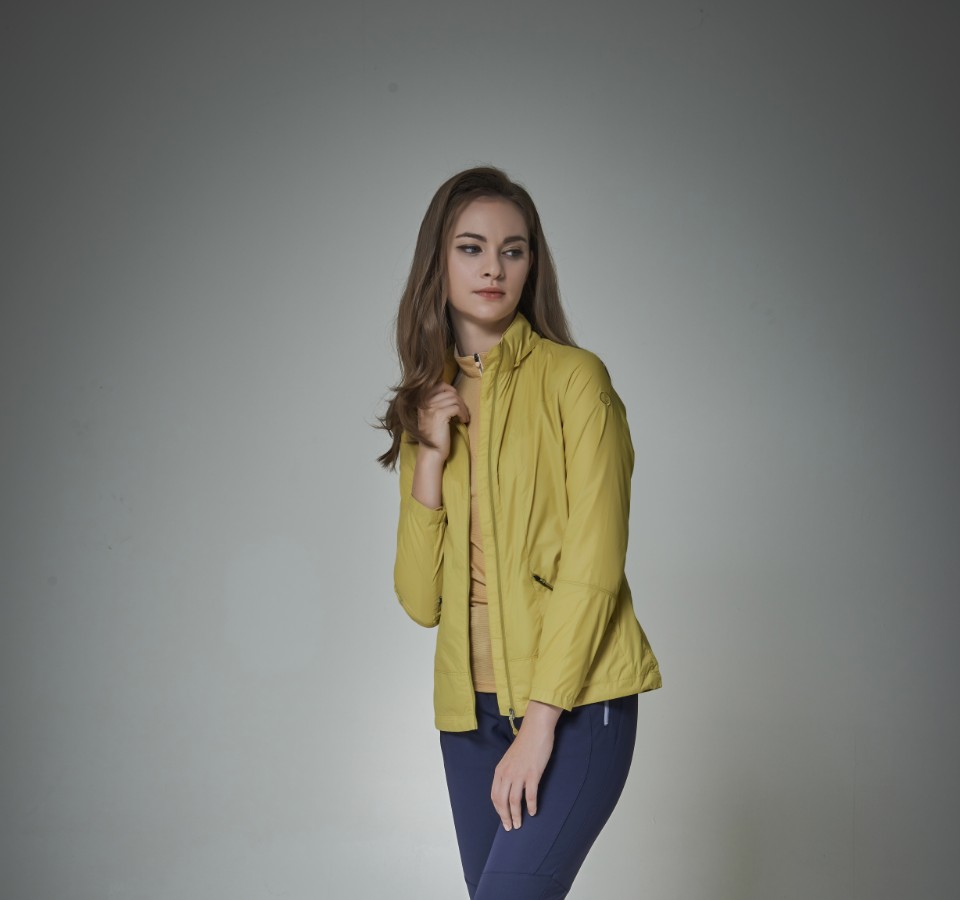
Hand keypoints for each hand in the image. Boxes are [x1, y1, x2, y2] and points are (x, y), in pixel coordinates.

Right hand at [416, 383, 468, 462]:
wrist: (431, 452)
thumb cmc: (433, 435)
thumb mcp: (431, 415)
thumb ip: (437, 403)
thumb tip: (452, 392)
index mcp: (422, 401)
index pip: (439, 385)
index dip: (451, 390)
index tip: (457, 401)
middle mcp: (425, 402)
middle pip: (449, 392)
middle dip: (460, 401)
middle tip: (463, 411)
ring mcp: (431, 408)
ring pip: (455, 399)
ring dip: (463, 408)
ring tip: (464, 417)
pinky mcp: (439, 415)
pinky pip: (456, 407)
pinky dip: (463, 413)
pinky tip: (463, 420)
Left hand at [491, 701, 561, 829]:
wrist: (535, 730)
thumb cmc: (525, 744)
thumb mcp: (510, 759)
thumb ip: (508, 773)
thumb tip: (509, 789)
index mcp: (500, 771)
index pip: (494, 796)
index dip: (498, 810)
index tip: (504, 820)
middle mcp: (507, 774)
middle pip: (502, 801)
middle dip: (505, 817)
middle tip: (511, 828)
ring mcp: (519, 774)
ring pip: (514, 801)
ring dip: (516, 815)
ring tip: (520, 824)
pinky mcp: (532, 774)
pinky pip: (530, 795)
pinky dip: (530, 806)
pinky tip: (532, 812)